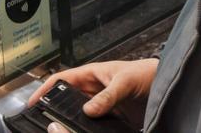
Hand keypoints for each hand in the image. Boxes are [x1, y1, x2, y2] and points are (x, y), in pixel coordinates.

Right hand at [28, 59, 157, 125]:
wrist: (166, 85)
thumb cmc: (145, 73)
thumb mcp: (124, 82)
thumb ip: (107, 96)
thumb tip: (89, 110)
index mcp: (90, 75)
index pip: (60, 80)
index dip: (45, 90)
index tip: (33, 102)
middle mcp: (92, 90)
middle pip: (66, 99)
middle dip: (54, 107)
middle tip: (44, 119)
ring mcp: (101, 104)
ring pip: (79, 113)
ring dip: (71, 119)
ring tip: (62, 127)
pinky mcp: (110, 117)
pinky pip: (94, 124)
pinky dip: (87, 128)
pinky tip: (82, 132)